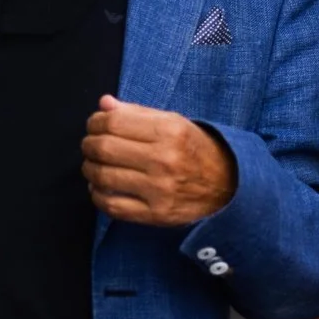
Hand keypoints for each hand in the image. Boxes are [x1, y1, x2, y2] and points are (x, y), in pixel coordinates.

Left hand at [82, 96, 235, 225]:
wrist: (229, 186)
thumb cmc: (196, 150)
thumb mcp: (174, 123)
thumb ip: (137, 113)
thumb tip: (104, 104)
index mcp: (170, 131)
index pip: (113, 122)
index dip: (95, 122)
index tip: (95, 125)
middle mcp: (164, 159)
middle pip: (103, 148)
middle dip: (88, 144)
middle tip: (90, 145)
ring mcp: (160, 189)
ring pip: (103, 176)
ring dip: (90, 169)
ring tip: (94, 165)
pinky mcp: (156, 214)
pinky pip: (112, 205)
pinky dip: (97, 196)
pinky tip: (100, 188)